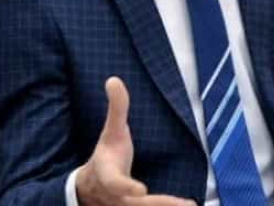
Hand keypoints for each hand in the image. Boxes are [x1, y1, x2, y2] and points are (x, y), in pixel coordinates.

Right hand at [75, 77, 195, 205]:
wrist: (91, 187)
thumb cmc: (106, 155)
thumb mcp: (110, 131)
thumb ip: (116, 108)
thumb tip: (114, 79)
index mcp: (107, 175)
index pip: (115, 182)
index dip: (126, 186)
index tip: (141, 189)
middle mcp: (115, 196)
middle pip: (136, 203)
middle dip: (159, 204)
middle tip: (182, 205)